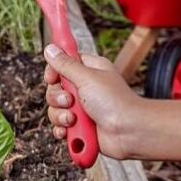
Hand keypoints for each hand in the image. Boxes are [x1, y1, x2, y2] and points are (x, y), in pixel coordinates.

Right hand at [43, 44, 140, 159]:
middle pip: (55, 89)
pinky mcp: (81, 126)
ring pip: (55, 109)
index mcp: (90, 70)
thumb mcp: (87, 77)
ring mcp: (83, 108)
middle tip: (71, 100)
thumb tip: (51, 49)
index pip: (63, 64)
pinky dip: (62, 129)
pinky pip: (60, 126)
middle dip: (57, 97)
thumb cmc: (116, 102)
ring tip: (74, 119)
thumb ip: (66, 64)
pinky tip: (69, 130)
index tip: (53, 77)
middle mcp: (85, 88)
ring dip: (60, 115)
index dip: (54, 71)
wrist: (129, 131)